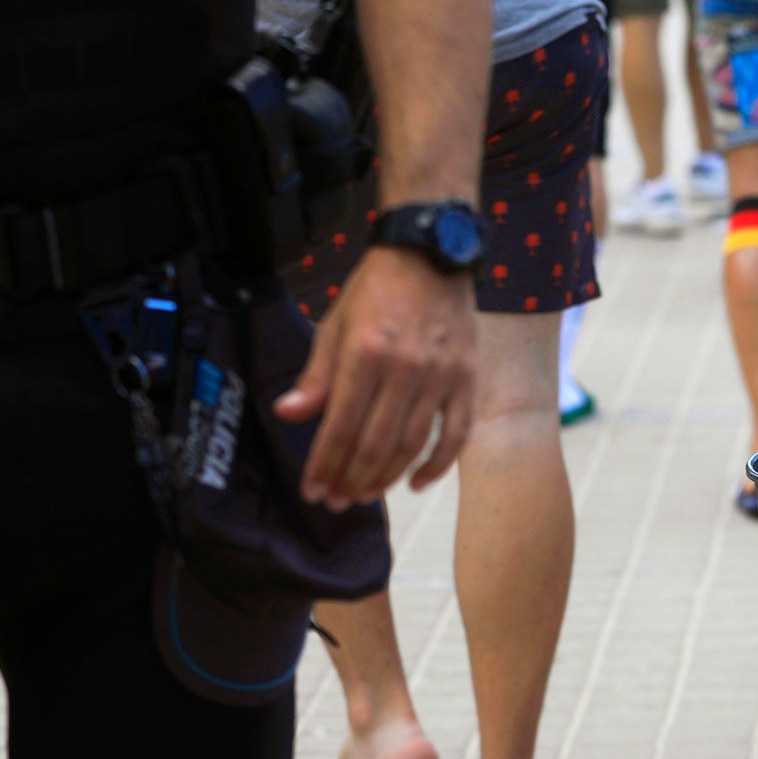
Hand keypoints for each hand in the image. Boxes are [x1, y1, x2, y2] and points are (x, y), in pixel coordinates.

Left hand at [275, 246, 476, 509]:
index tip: (312, 490)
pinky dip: (437, 465)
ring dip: (385, 477)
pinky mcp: (468, 379)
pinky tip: (414, 483)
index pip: (340, 425)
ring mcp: (442, 375)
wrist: (432, 257)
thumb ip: (316, 375)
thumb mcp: (335, 325)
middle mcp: (406, 367)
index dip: (324, 464)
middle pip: (375, 443)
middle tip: (336, 501)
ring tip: (364, 495)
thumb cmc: (376, 291)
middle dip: (351, 479)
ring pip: (412, 444)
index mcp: (366, 352)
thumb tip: (289, 414)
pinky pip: (456, 434)